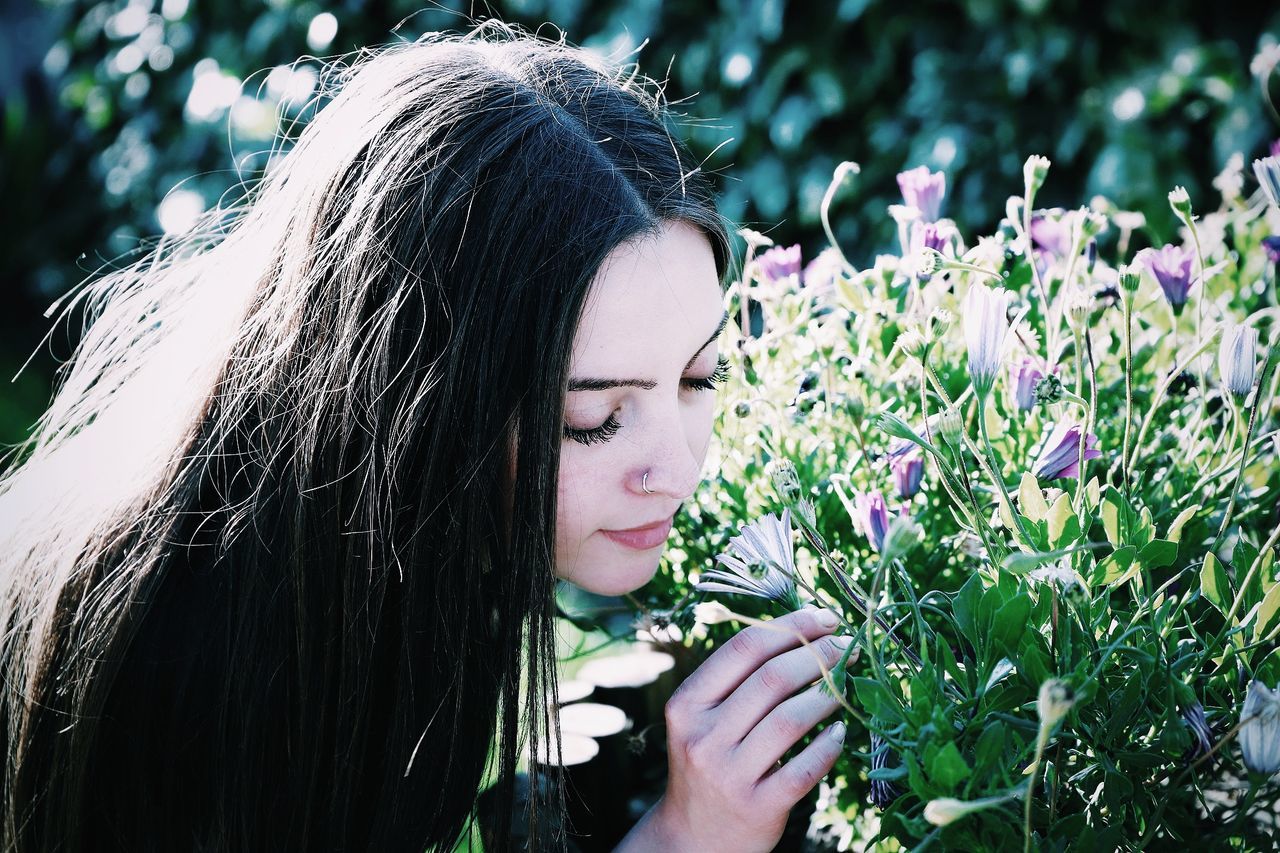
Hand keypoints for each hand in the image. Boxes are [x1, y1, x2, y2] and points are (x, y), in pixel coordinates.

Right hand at [617, 606, 848, 851]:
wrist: (693, 838)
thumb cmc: (708, 763)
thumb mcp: (702, 719)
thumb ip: (737, 682)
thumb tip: (802, 634)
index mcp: (687, 704)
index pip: (743, 649)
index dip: (790, 626)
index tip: (824, 618)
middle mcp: (704, 737)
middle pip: (771, 679)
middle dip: (818, 655)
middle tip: (845, 646)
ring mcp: (730, 774)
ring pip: (791, 720)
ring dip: (827, 695)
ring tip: (845, 684)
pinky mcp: (758, 807)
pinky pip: (804, 768)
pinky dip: (829, 746)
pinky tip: (841, 733)